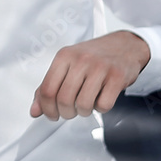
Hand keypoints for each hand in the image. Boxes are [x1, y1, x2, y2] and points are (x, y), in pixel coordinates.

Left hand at [30, 31, 150, 120]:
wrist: (125, 45)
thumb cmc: (94, 56)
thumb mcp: (67, 64)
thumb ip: (49, 86)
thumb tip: (34, 110)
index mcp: (64, 56)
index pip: (47, 89)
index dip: (47, 108)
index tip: (51, 114)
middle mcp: (81, 60)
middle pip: (64, 99)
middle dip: (65, 113)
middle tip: (69, 112)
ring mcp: (100, 68)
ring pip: (83, 104)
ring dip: (83, 111)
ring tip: (85, 104)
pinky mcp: (117, 77)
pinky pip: (104, 105)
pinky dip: (101, 108)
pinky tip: (100, 99)